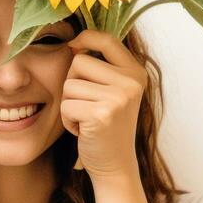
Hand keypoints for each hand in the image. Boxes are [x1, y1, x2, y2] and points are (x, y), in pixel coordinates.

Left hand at [60, 29, 147, 181]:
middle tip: (88, 106)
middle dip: (73, 83)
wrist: (116, 165)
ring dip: (69, 104)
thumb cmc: (107, 126)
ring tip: (86, 119)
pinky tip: (83, 130)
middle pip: (79, 62)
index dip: (86, 37)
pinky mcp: (102, 114)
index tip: (73, 44)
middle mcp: (131, 82)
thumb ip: (102, 67)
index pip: (107, 39)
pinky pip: (66, 105)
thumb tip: (73, 44)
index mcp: (136, 72)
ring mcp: (119, 98)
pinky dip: (68, 120)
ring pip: (69, 84)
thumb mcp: (114, 91)